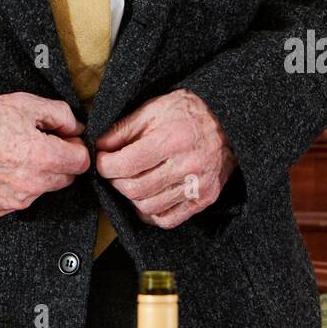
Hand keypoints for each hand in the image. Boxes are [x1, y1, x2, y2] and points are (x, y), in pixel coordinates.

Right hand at [0, 92, 89, 216]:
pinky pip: (19, 198)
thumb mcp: (26, 103)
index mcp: (44, 157)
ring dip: (37, 174)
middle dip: (58, 161)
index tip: (64, 139)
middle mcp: (33, 184)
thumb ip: (61, 115)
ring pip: (43, 189)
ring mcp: (15, 200)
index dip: (75, 146)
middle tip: (37, 143)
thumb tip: (75, 128)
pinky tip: (1, 167)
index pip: (82, 162)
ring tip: (14, 154)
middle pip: (66, 178)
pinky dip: (16, 185)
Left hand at [95, 89, 236, 229]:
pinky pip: (168, 219)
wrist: (227, 122)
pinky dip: (150, 213)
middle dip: (115, 181)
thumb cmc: (188, 112)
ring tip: (129, 181)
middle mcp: (187, 165)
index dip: (105, 165)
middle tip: (113, 170)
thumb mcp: (154, 108)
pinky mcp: (204, 199)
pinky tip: (147, 197)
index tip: (101, 160)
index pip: (126, 164)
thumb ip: (124, 128)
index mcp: (172, 139)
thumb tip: (99, 146)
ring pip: (148, 207)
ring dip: (131, 197)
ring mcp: (198, 186)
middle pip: (135, 189)